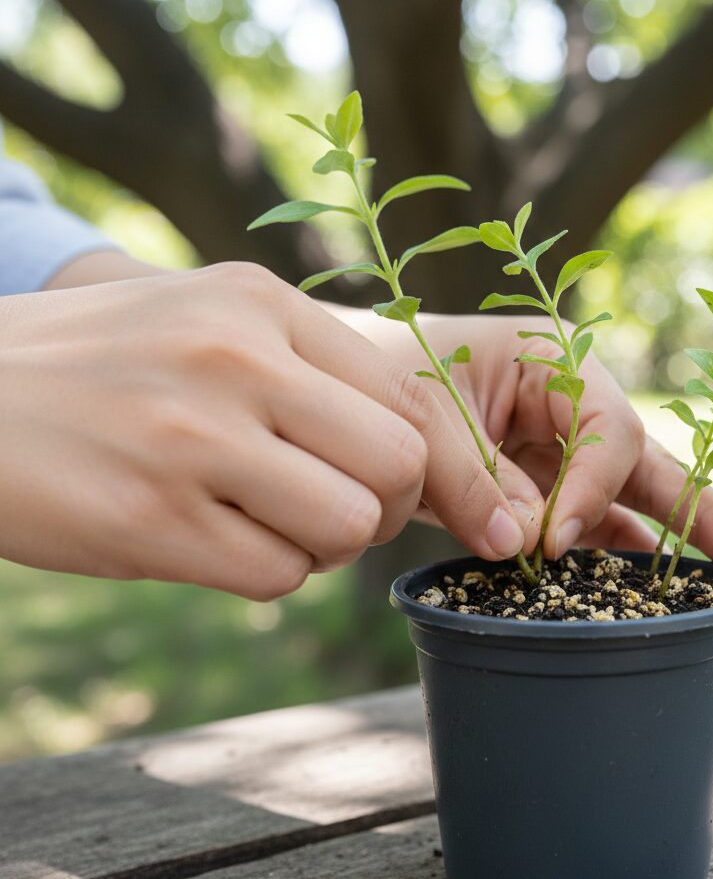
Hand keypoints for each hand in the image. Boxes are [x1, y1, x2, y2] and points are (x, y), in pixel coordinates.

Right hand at [0, 264, 528, 598]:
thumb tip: (417, 443)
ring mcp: (191, 439)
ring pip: (347, 527)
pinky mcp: (149, 519)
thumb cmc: (104, 366)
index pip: (411, 396)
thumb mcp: (206, 319)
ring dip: (327, 546)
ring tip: (278, 526)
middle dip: (390, 509)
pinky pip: (277, 575)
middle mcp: (235, 358)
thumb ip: (307, 364)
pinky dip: (268, 572)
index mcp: (259, 302)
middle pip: (398, 465)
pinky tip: (220, 542)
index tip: (430, 497)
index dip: (441, 465)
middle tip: (344, 512)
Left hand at [339, 309, 712, 585]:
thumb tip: (529, 547)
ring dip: (675, 541)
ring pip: (630, 498)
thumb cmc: (380, 378)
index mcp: (553, 360)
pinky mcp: (539, 486)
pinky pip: (590, 523)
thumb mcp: (422, 420)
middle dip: (702, 513)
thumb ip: (477, 481)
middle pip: (647, 462)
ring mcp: (559, 448)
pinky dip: (614, 555)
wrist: (343, 395)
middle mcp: (571, 403)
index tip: (552, 541)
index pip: (605, 429)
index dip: (593, 489)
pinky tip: (650, 590)